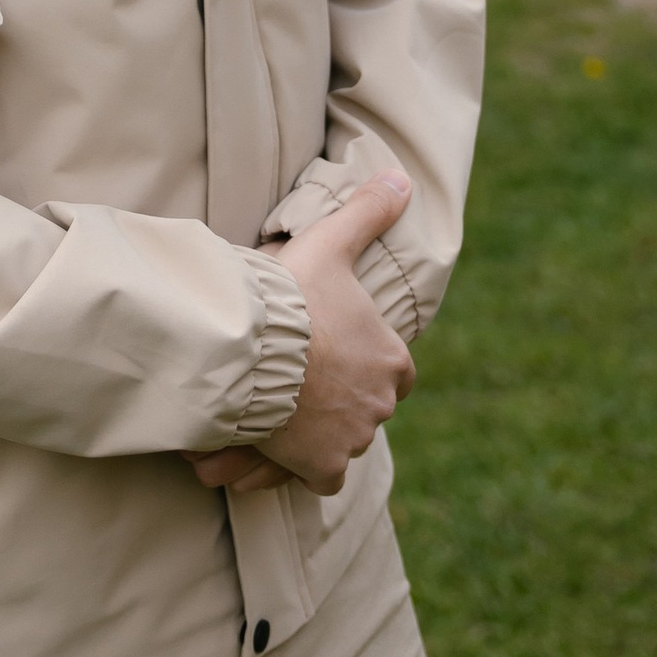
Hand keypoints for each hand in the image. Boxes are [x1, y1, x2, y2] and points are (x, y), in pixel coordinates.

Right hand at [186, 169, 415, 498]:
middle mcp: (381, 404)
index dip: (367, 366)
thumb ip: (367, 212)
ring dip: (314, 435)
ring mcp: (354, 439)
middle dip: (336, 402)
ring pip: (341, 443)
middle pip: (365, 410)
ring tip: (275, 417)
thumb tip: (401, 178)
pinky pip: (321, 479)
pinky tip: (270, 454)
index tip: (336, 359)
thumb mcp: (331, 244)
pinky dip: (298, 469)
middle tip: (296, 386)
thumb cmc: (293, 297)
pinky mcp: (322, 467)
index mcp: (392, 358)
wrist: (255, 348)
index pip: (396, 373)